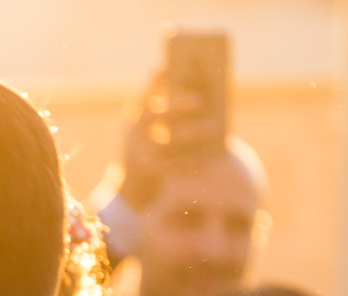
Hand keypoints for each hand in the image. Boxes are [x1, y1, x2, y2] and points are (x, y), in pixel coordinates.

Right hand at [118, 68, 224, 208]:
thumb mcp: (155, 123)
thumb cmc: (153, 141)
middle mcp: (133, 131)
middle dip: (176, 105)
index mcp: (134, 114)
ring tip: (214, 127)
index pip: (145, 93)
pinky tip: (210, 154)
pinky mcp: (150, 170)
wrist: (135, 180)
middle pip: (155, 115)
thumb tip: (204, 90)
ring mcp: (139, 151)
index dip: (156, 79)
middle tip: (199, 100)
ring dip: (192, 133)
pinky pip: (174, 164)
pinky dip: (193, 159)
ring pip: (166, 141)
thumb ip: (171, 106)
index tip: (172, 63)